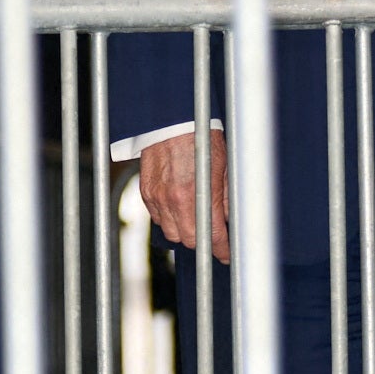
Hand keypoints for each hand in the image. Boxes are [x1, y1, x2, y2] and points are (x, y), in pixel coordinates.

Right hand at [136, 132, 230, 261]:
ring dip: (183, 230)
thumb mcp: (224, 168)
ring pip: (171, 232)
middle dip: (203, 240)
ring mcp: (158, 197)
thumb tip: (228, 219)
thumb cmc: (202, 137)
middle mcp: (176, 201)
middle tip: (212, 232)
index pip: (213, 236)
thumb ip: (225, 198)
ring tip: (194, 217)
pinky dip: (168, 217)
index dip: (221, 250)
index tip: (225, 254)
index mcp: (200, 196)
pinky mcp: (146, 192)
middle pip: (189, 241)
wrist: (173, 119)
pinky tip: (177, 205)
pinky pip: (157, 217)